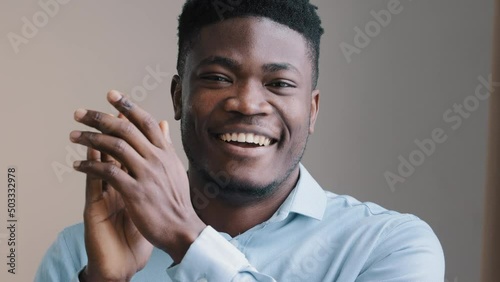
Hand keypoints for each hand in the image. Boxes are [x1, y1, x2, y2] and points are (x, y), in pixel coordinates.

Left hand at [70, 90, 205, 267]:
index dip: (127, 106)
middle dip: (100, 118)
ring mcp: (146, 174)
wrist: (181, 228)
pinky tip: (77, 165)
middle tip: (79, 113)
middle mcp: (156, 158)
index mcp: (165, 152)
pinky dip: (90, 166)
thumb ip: (165, 145)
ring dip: (90, 139)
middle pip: (125, 129)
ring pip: (114, 147)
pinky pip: (108, 172)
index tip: (111, 94)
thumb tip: (162, 123)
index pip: (144, 121)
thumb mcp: (175, 167)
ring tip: (73, 136)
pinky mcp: (135, 192)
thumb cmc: (176, 200)